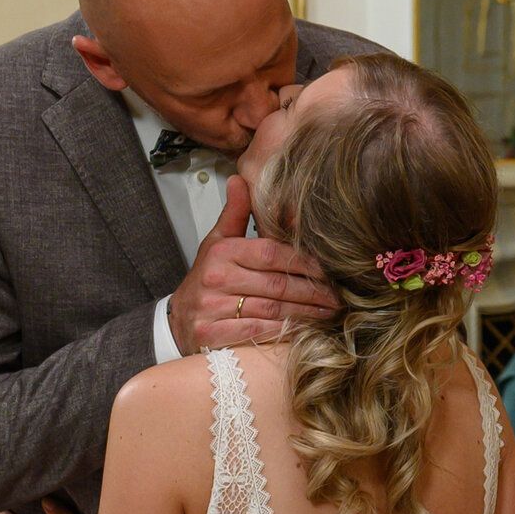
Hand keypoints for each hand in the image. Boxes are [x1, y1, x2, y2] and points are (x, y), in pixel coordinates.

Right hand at [168, 176, 338, 354]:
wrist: (178, 319)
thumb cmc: (207, 278)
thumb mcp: (217, 243)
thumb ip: (235, 214)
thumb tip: (239, 180)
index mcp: (222, 252)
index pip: (272, 254)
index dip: (303, 263)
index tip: (328, 272)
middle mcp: (216, 278)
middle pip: (276, 284)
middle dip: (311, 292)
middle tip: (337, 297)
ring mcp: (212, 308)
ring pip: (270, 310)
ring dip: (304, 313)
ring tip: (327, 313)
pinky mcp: (211, 334)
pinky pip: (256, 331)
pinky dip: (281, 332)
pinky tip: (301, 330)